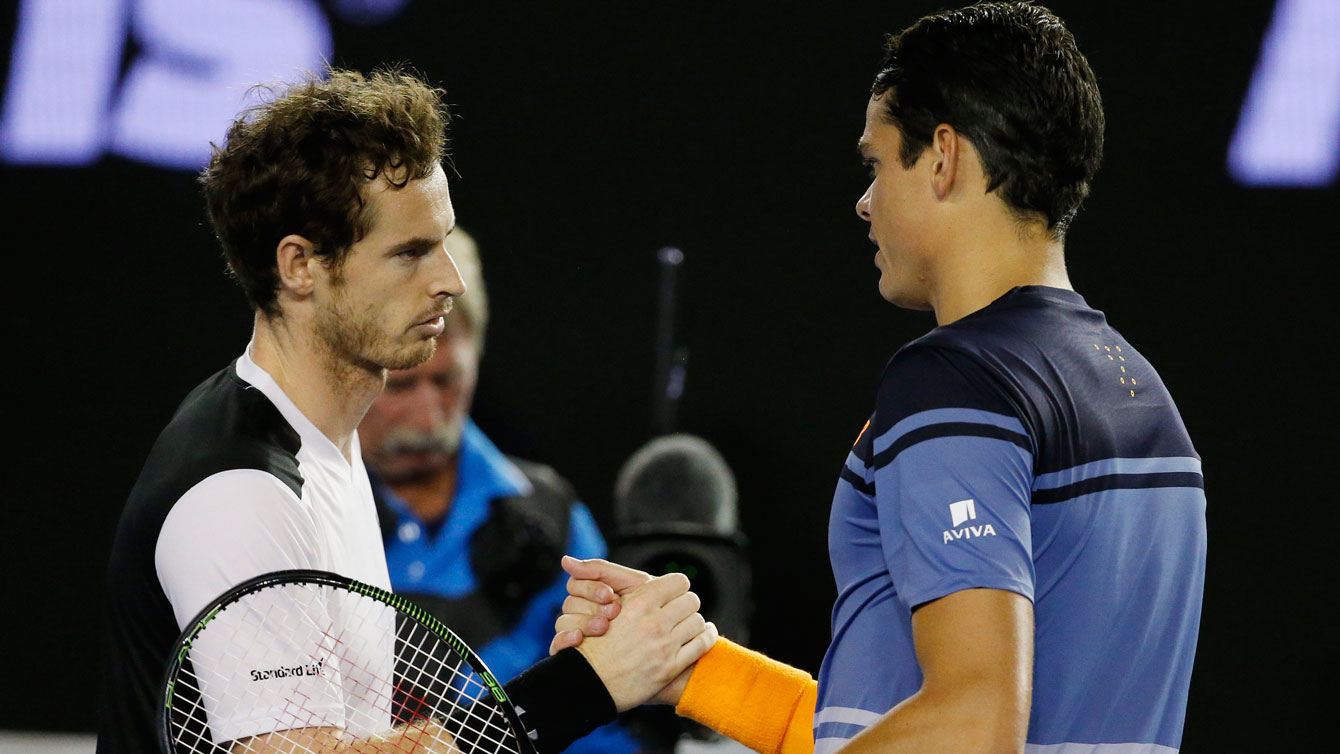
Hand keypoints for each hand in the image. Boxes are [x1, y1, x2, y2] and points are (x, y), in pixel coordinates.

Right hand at [549, 557, 652, 653]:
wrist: (666, 640)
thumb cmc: (651, 608)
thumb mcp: (632, 585)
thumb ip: (601, 570)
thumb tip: (566, 560)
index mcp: (591, 594)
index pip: (575, 584)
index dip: (590, 588)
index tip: (610, 594)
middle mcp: (581, 612)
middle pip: (569, 603)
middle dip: (592, 605)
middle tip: (614, 612)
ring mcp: (576, 633)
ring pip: (562, 622)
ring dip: (583, 622)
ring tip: (603, 627)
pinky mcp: (573, 653)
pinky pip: (557, 644)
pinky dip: (565, 639)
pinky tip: (579, 639)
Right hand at [569, 570, 716, 710]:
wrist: (586, 682)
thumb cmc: (590, 644)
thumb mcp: (599, 605)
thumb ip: (616, 584)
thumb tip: (614, 571)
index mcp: (639, 603)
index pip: (678, 581)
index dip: (675, 586)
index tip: (671, 593)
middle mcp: (655, 623)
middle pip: (692, 600)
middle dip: (686, 603)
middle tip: (679, 609)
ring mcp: (664, 647)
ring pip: (698, 621)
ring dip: (694, 621)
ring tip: (687, 624)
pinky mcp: (670, 668)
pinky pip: (702, 645)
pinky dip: (706, 637)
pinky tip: (703, 635)